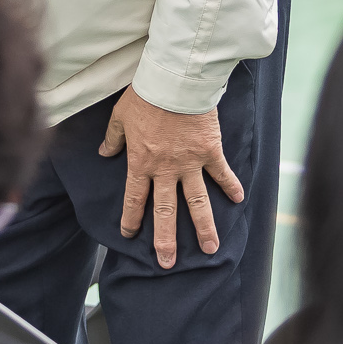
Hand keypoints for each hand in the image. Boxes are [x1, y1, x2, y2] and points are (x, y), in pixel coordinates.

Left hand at [100, 86, 244, 267]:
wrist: (175, 81)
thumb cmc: (145, 95)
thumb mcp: (121, 115)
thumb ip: (113, 138)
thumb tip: (104, 153)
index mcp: (141, 162)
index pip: (134, 198)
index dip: (131, 219)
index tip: (129, 236)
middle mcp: (165, 169)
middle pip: (165, 211)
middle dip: (166, 239)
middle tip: (168, 262)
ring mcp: (190, 163)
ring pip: (197, 202)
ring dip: (204, 227)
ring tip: (210, 248)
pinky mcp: (210, 151)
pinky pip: (221, 173)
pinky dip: (231, 186)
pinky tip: (239, 200)